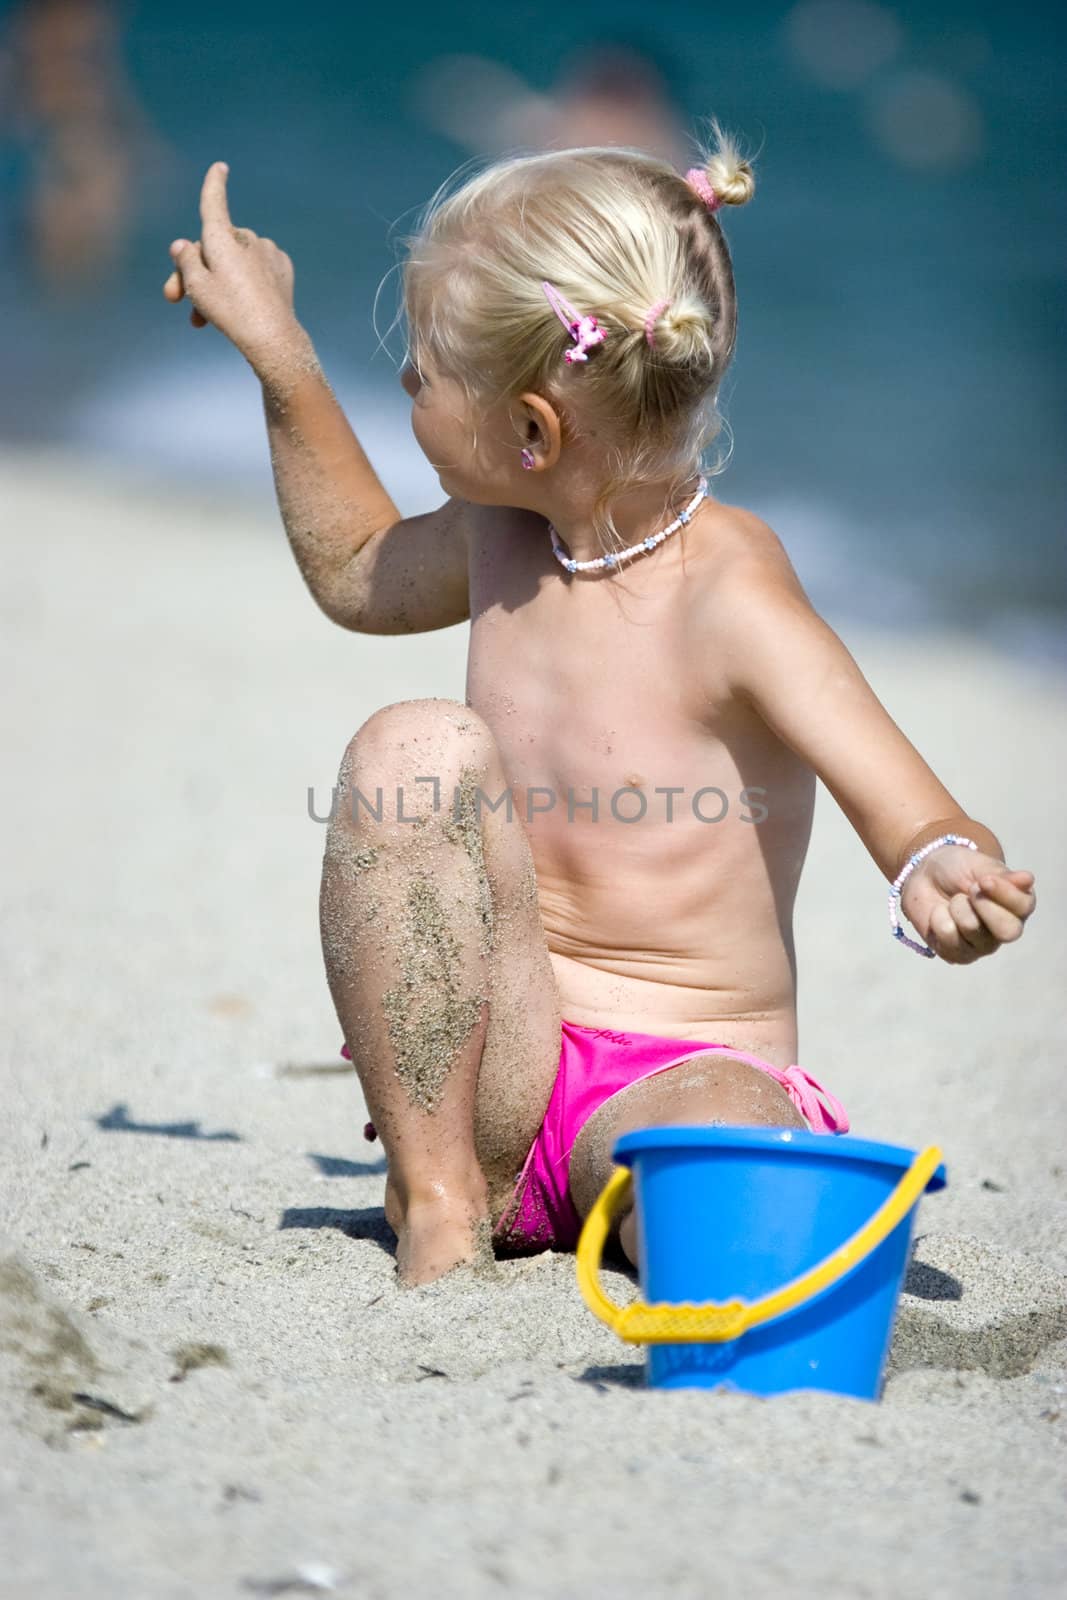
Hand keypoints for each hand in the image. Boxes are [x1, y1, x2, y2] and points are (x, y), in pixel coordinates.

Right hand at [162, 162, 302, 373]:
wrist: (272, 339)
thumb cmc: (230, 312)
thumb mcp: (196, 286)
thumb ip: (185, 260)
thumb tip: (183, 244)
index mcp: (222, 236)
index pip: (214, 201)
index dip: (214, 184)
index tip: (220, 167)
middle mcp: (246, 238)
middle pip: (213, 247)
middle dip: (194, 270)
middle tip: (174, 299)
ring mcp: (267, 252)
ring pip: (233, 261)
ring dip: (217, 282)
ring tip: (202, 317)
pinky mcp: (282, 268)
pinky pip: (256, 268)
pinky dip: (244, 283)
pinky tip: (241, 305)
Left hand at [900, 845, 1035, 964]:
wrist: (925, 877)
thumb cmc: (959, 869)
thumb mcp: (981, 866)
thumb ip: (1003, 876)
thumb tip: (1028, 879)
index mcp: (1018, 906)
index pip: (1024, 907)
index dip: (1004, 893)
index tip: (984, 880)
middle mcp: (1005, 930)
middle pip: (1007, 931)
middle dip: (982, 905)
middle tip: (969, 890)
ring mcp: (981, 946)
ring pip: (972, 929)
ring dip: (956, 907)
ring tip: (953, 901)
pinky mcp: (957, 955)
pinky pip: (947, 937)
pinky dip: (938, 918)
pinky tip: (940, 914)